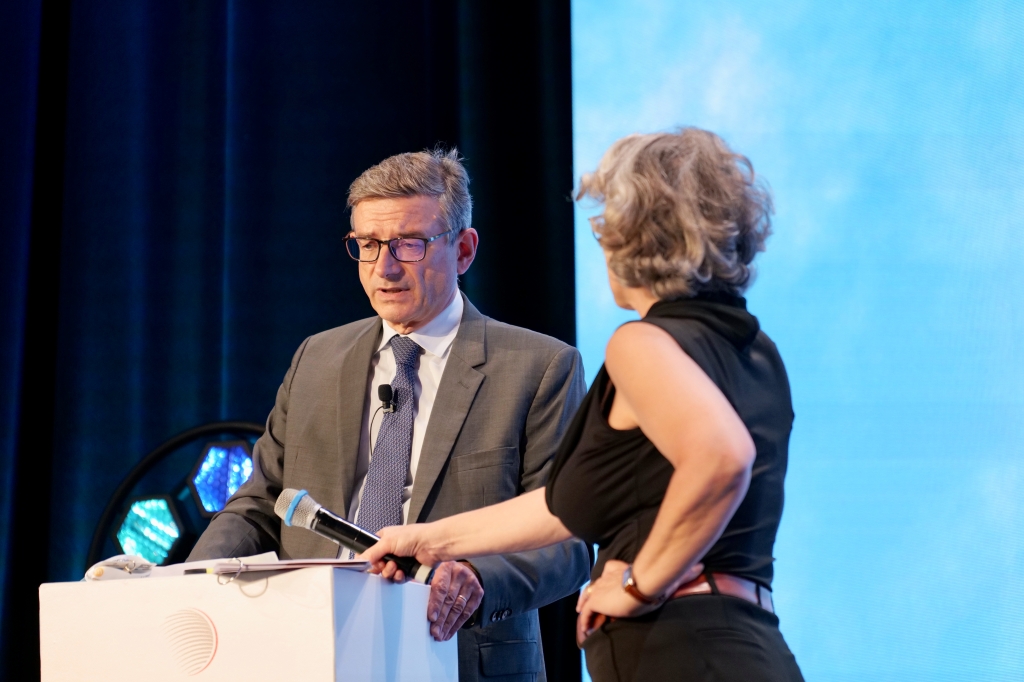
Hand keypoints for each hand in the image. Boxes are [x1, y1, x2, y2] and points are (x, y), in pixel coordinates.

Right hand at [360, 523, 449, 581]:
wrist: (432, 545)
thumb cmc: (414, 536)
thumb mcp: (388, 542)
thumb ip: (372, 552)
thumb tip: (360, 560)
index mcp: (384, 540)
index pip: (370, 553)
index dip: (368, 561)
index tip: (367, 566)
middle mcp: (391, 551)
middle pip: (378, 566)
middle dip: (380, 568)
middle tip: (385, 564)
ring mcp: (400, 561)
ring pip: (387, 574)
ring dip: (390, 573)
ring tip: (396, 567)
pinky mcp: (407, 571)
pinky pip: (397, 579)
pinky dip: (399, 577)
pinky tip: (402, 572)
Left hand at [426, 561, 483, 640]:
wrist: (460, 570)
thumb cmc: (442, 575)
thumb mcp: (431, 574)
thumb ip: (423, 585)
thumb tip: (414, 603)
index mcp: (446, 567)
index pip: (441, 588)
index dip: (436, 604)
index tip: (431, 618)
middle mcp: (460, 573)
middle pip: (450, 600)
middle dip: (442, 619)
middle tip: (435, 632)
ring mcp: (471, 582)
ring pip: (459, 608)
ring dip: (449, 624)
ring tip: (441, 635)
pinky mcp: (478, 592)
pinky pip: (468, 612)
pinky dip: (458, 624)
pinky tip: (450, 631)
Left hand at [575, 560, 703, 644]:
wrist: (646, 582)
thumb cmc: (658, 577)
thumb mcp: (669, 575)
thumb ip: (684, 571)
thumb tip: (702, 564)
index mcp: (620, 568)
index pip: (609, 570)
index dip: (607, 578)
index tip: (606, 586)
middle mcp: (607, 576)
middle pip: (595, 584)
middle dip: (592, 594)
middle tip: (589, 605)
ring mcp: (600, 588)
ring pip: (587, 598)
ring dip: (585, 608)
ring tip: (584, 619)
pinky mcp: (596, 601)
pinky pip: (586, 613)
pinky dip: (584, 621)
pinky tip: (585, 630)